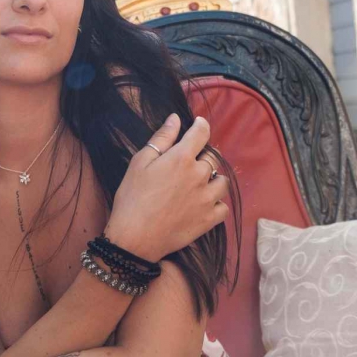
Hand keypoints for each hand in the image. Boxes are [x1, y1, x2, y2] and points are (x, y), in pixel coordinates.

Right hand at [104, 115, 229, 261]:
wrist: (135, 237)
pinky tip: (204, 203)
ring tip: (200, 183)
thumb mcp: (140, 162)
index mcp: (182, 158)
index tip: (198, 124)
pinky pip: (223, 206)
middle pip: (214, 157)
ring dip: (214, 178)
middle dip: (204, 154)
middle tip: (190, 161)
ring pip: (223, 181)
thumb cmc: (132, 197)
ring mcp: (207, 199)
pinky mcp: (209, 220)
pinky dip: (217, 203)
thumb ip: (161, 139)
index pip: (201, 133)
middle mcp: (200, 175)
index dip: (201, 125)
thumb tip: (175, 118)